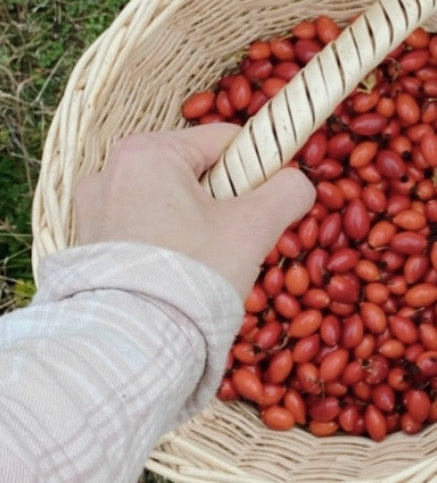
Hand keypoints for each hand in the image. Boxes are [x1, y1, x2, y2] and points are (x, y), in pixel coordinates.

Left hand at [74, 126, 315, 298]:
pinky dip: (168, 244)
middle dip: (226, 202)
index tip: (270, 204)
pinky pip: (144, 229)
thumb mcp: (253, 228)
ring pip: (171, 202)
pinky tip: (181, 274)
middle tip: (239, 242)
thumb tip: (300, 184)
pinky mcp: (91, 244)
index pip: (225, 140)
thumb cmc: (194, 274)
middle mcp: (111, 170)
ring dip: (198, 224)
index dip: (258, 168)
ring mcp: (95, 208)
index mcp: (148, 152)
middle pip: (196, 172)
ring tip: (211, 264)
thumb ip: (286, 194)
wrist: (135, 343)